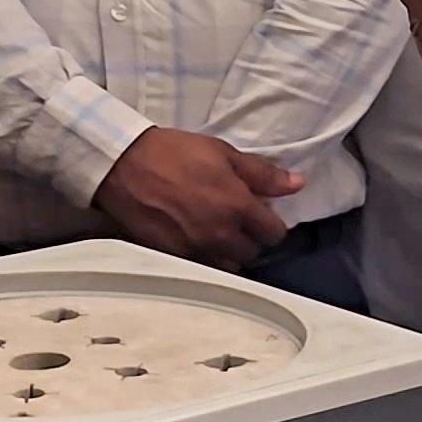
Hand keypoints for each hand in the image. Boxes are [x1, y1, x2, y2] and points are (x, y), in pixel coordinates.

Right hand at [95, 125, 302, 270]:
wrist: (124, 165)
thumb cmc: (174, 153)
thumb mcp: (223, 153)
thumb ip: (263, 173)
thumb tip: (297, 184)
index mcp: (237, 207)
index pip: (274, 233)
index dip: (271, 223)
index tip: (260, 213)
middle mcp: (220, 235)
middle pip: (253, 253)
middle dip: (250, 238)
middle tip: (237, 220)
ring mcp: (196, 250)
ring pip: (229, 266)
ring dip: (229, 252)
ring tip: (218, 232)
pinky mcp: (173, 257)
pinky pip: (201, 268)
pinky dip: (205, 258)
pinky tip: (197, 239)